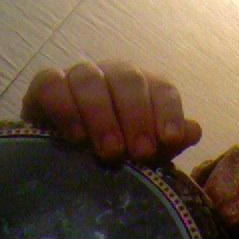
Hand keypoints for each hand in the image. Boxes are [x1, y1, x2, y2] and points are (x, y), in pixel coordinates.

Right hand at [21, 61, 201, 163]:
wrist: (66, 163)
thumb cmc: (114, 153)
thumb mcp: (145, 153)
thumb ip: (169, 142)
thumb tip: (193, 130)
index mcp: (144, 88)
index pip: (162, 88)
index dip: (168, 112)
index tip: (169, 140)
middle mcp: (113, 76)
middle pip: (129, 80)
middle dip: (137, 117)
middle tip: (140, 153)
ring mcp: (78, 77)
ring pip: (90, 79)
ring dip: (102, 115)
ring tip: (110, 152)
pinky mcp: (45, 87)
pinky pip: (51, 84)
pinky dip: (64, 107)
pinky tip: (75, 137)